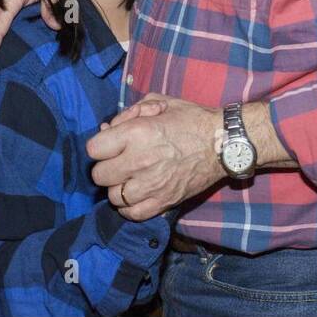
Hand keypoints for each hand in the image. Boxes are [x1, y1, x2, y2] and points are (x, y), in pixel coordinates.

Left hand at [88, 94, 224, 220]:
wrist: (223, 143)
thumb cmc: (191, 119)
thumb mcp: (159, 103)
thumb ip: (128, 114)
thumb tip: (107, 129)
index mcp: (137, 133)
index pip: (93, 149)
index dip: (100, 145)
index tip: (110, 144)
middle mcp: (140, 161)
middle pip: (100, 175)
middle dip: (106, 167)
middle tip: (119, 161)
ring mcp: (152, 185)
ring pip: (113, 197)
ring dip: (117, 187)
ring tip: (129, 178)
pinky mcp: (164, 202)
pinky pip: (132, 214)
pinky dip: (129, 207)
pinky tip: (135, 195)